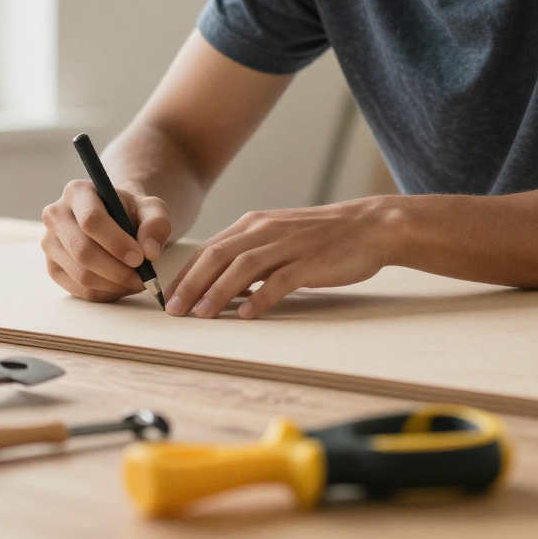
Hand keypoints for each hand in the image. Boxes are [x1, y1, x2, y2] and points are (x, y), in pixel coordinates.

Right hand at [41, 179, 172, 301]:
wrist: (115, 221)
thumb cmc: (132, 212)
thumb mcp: (152, 209)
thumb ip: (156, 224)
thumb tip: (149, 252)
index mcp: (77, 192)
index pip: (91, 221)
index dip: (116, 243)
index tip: (140, 258)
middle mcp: (56, 215)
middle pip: (83, 251)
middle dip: (117, 270)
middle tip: (142, 277)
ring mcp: (50, 243)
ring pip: (81, 275)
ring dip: (114, 285)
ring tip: (137, 281)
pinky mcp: (53, 267)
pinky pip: (79, 290)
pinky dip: (106, 293)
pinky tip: (122, 285)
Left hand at [165, 196, 402, 318]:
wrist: (369, 226)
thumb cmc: (323, 236)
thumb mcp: (280, 238)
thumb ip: (252, 257)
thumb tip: (223, 287)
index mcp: (255, 224)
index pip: (209, 249)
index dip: (186, 274)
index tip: (167, 297)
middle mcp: (266, 230)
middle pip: (218, 255)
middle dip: (191, 284)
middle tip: (173, 310)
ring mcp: (289, 245)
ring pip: (242, 267)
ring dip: (218, 291)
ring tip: (201, 314)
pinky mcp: (310, 261)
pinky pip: (279, 280)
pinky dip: (259, 298)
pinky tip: (246, 314)